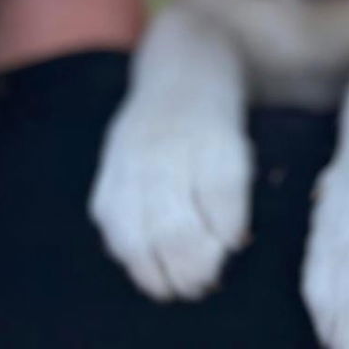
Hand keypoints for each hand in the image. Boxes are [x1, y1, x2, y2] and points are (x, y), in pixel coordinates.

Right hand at [89, 104, 250, 299]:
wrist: (183, 62)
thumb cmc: (220, 113)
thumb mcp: (239, 140)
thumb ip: (230, 191)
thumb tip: (229, 244)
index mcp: (213, 132)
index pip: (219, 190)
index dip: (226, 230)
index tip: (234, 246)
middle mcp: (168, 141)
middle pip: (174, 223)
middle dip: (190, 266)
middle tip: (203, 284)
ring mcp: (132, 151)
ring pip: (135, 229)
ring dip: (155, 270)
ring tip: (172, 286)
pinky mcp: (109, 160)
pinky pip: (110, 217)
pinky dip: (127, 249)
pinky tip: (145, 263)